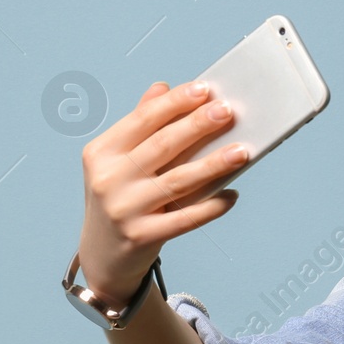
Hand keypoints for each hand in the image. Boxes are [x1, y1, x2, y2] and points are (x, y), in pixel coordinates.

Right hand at [76, 80, 246, 301]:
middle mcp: (108, 179)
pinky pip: (184, 219)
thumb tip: (163, 88)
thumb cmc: (118, 198)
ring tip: (242, 151)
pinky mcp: (141, 236)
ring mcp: (123, 210)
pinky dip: (211, 207)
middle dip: (197, 125)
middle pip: (161, 146)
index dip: (175, 103)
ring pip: (177, 181)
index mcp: (101, 152)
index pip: (142, 120)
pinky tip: (232, 196)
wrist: (101, 255)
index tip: (204, 89)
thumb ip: (139, 125)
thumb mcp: (117, 161)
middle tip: (227, 110)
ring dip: (213, 164)